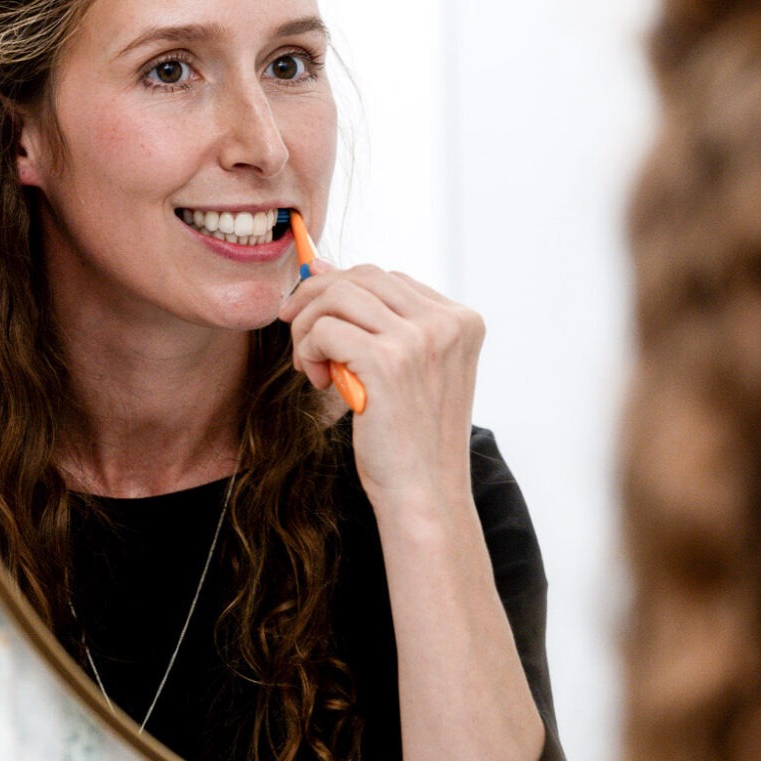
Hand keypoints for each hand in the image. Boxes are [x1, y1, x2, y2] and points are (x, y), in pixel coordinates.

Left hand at [277, 261, 485, 510]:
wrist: (424, 495)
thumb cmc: (412, 438)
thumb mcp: (406, 368)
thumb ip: (377, 319)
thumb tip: (319, 265)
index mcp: (462, 320)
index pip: (388, 277)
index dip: (343, 291)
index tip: (317, 318)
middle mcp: (447, 322)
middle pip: (362, 276)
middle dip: (317, 298)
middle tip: (298, 333)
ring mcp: (421, 340)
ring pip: (338, 296)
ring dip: (309, 327)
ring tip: (312, 365)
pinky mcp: (387, 362)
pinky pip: (324, 329)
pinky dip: (308, 350)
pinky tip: (317, 380)